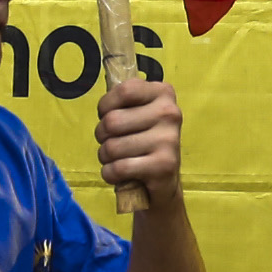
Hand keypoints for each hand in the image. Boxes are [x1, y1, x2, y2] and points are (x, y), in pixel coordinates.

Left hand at [95, 71, 182, 195]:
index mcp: (163, 93)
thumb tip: (105, 92)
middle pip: (112, 121)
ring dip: (105, 157)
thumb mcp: (138, 113)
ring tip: (116, 159)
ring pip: (112, 147)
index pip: (124, 90)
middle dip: (102, 136)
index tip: (108, 115)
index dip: (105, 106)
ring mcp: (169, 139)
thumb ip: (123, 100)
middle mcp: (170, 112)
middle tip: (111, 142)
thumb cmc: (143, 141)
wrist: (164, 181)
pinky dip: (110, 174)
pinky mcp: (164, 166)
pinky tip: (119, 174)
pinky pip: (119, 168)